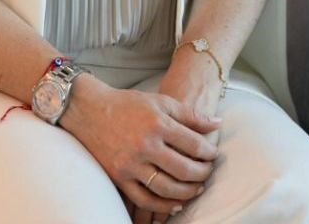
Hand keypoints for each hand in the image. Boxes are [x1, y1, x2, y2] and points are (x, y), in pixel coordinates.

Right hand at [59, 75, 219, 217]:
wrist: (91, 111)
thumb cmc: (128, 104)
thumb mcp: (161, 101)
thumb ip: (190, 114)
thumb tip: (217, 124)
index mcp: (158, 124)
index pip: (193, 145)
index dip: (208, 153)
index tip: (213, 155)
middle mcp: (145, 145)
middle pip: (183, 169)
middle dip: (202, 174)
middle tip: (208, 172)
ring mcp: (131, 164)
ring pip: (166, 188)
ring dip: (187, 193)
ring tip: (197, 189)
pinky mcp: (119, 178)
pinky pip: (144, 200)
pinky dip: (163, 206)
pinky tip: (175, 204)